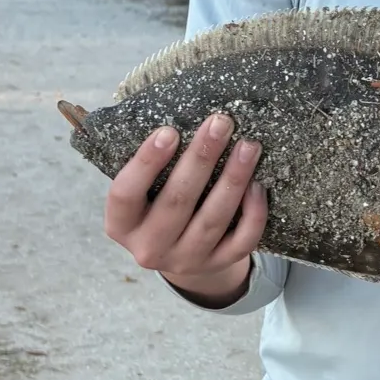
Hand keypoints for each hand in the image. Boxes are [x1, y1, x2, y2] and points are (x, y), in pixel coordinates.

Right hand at [104, 112, 266, 304]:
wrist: (179, 252)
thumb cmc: (157, 206)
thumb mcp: (141, 193)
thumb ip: (151, 166)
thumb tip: (182, 114)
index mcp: (121, 225)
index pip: (125, 194)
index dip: (146, 163)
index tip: (169, 131)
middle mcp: (149, 247)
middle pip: (176, 201)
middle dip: (201, 158)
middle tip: (221, 123)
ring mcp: (185, 260)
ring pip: (213, 219)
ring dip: (233, 179)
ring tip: (248, 146)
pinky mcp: (217, 265)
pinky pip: (241, 241)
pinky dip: (253, 213)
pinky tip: (258, 185)